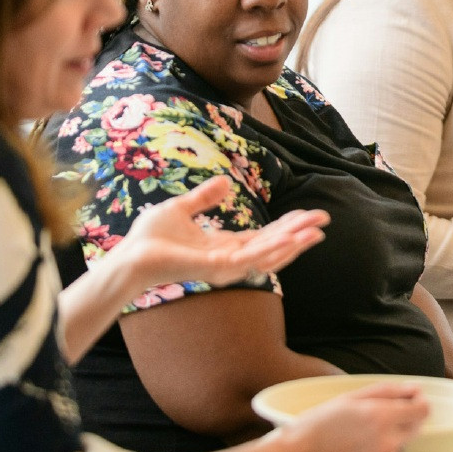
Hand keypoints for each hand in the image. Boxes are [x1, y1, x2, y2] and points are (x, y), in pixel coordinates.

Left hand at [120, 176, 327, 294]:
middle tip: (323, 221)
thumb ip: (204, 198)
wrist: (129, 255)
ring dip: (293, 245)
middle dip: (298, 234)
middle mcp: (229, 259)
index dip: (286, 226)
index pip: (263, 237)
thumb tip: (224, 182)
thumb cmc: (149, 238)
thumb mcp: (181, 209)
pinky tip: (291, 240)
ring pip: (268, 255)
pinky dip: (274, 251)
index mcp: (224, 246)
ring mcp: (225, 267)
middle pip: (272, 246)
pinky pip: (251, 260)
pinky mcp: (217, 269)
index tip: (306, 214)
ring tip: (316, 233)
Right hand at [280, 381, 429, 451]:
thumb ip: (388, 392)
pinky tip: (359, 450)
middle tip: (380, 415)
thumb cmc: (318, 425)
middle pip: (417, 427)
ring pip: (403, 443)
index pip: (423, 410)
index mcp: (381, 417)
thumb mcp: (350, 398)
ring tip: (362, 435)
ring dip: (393, 437)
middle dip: (406, 418)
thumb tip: (416, 390)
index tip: (412, 399)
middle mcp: (388, 441)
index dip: (420, 402)